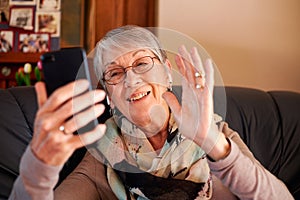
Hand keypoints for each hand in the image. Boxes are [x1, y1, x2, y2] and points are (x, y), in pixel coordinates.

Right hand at [31, 80, 106, 165]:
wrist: (40, 158)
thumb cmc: (44, 134)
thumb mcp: (40, 116)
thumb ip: (42, 99)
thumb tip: (40, 83)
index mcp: (44, 112)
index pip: (58, 96)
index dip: (73, 88)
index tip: (86, 83)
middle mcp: (49, 123)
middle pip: (70, 107)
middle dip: (87, 99)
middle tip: (100, 94)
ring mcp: (57, 135)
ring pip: (77, 121)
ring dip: (91, 113)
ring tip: (101, 107)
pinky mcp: (66, 147)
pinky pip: (83, 139)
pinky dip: (95, 133)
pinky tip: (102, 127)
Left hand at [163, 45, 229, 159]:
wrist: (199, 137)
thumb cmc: (191, 127)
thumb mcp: (178, 113)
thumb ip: (172, 102)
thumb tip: (165, 92)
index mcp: (188, 94)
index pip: (184, 76)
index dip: (180, 66)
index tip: (175, 56)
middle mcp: (195, 91)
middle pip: (190, 72)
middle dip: (186, 59)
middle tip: (182, 47)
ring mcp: (201, 94)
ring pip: (198, 74)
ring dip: (194, 62)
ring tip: (191, 50)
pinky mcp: (206, 98)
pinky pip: (207, 83)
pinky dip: (207, 72)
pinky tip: (206, 62)